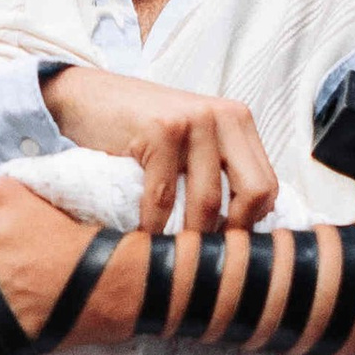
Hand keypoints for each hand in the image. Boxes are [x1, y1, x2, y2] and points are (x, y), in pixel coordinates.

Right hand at [37, 67, 277, 237]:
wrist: (87, 98)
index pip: (268, 186)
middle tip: (205, 256)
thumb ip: (218, 171)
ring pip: (208, 202)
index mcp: (238, 121)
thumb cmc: (138, 130)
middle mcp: (224, 116)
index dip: (251, 224)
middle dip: (230, 234)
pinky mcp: (160, 130)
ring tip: (174, 254)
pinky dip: (153, 226)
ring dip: (188, 237)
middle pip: (253, 193)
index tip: (226, 246)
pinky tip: (143, 235)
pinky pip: (164, 198)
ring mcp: (194, 120)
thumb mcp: (191, 142)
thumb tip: (243, 232)